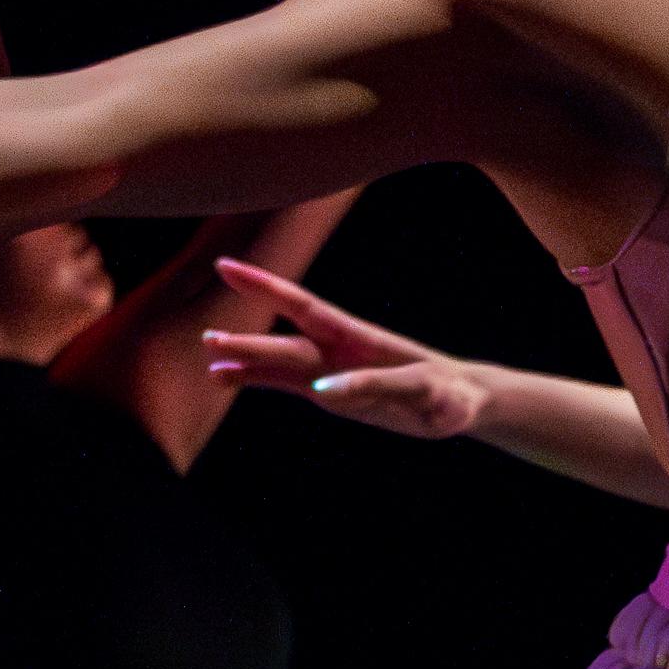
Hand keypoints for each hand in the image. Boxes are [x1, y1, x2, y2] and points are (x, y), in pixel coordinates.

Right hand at [196, 259, 497, 437]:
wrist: (460, 400)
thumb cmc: (448, 392)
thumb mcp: (421, 391)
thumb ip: (375, 387)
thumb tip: (322, 391)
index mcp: (358, 337)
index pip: (303, 306)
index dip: (264, 287)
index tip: (227, 268)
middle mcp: (337, 349)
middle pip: (285, 342)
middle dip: (249, 340)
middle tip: (208, 338)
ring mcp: (331, 370)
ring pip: (279, 363)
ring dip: (245, 361)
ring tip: (208, 360)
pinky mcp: (331, 395)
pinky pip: (285, 385)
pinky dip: (255, 381)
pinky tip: (225, 378)